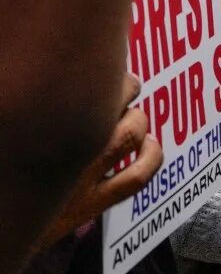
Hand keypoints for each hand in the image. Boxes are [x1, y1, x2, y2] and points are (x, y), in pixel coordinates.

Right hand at [31, 74, 160, 251]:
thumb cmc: (8, 171)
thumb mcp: (14, 130)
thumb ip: (40, 112)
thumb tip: (44, 81)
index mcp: (44, 121)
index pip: (88, 80)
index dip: (102, 70)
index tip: (101, 70)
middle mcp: (68, 145)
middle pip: (114, 99)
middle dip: (122, 89)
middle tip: (119, 89)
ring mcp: (82, 176)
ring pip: (131, 131)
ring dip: (136, 117)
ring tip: (130, 115)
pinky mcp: (89, 204)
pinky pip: (138, 177)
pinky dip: (152, 156)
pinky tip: (150, 146)